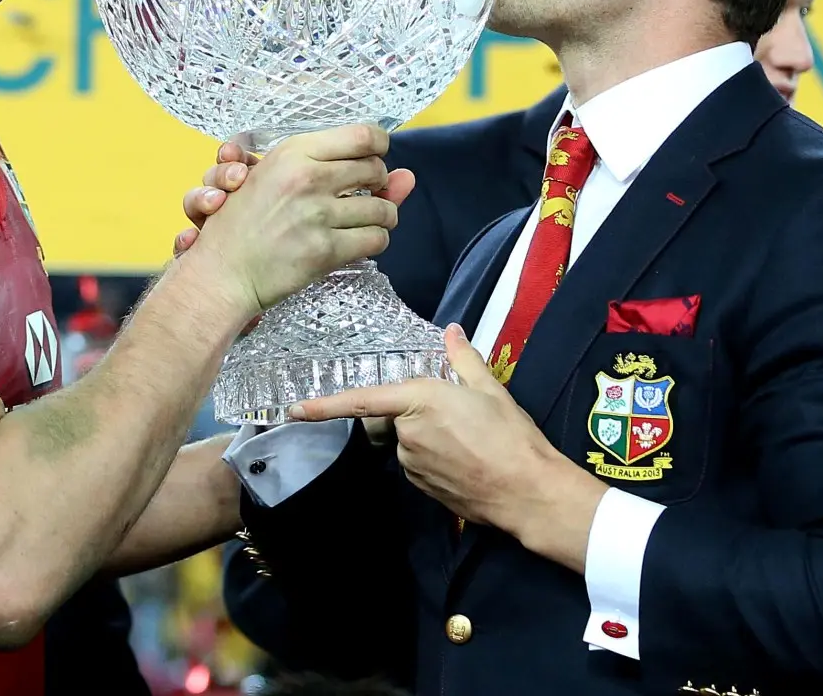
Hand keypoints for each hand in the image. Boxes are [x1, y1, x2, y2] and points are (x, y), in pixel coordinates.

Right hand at [181, 125, 410, 314]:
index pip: (363, 135)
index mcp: (293, 153)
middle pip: (376, 170)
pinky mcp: (324, 250)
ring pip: (383, 209)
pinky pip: (375, 240)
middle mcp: (307, 178)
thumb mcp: (279, 178)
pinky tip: (358, 241)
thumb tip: (409, 175)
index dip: (378, 146)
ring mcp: (317, 215)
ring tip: (366, 220)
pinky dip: (375, 241)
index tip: (374, 159)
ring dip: (382, 216)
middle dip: (378, 183)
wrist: (222, 271)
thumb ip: (340, 168)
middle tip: (366, 193)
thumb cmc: (243, 222)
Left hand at [290, 327, 595, 538]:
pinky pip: (418, 464)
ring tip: (468, 439)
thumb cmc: (511, 436)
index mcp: (420, 400)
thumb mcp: (491, 389)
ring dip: (426, 437)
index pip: (362, 401)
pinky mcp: (422, 487)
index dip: (325, 405)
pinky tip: (465, 459)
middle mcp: (408, 433)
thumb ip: (464, 359)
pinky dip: (434, 458)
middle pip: (394, 418)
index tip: (295, 409)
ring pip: (407, 442)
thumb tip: (452, 332)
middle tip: (457, 417)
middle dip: (414, 414)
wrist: (527, 491)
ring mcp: (413, 464)